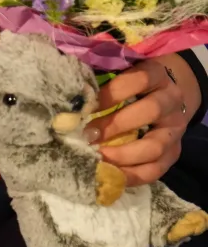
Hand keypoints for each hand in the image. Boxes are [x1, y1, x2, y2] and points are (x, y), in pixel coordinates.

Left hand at [88, 53, 202, 185]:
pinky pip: (156, 170)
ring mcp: (175, 129)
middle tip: (87, 134)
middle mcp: (172, 101)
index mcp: (157, 74)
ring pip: (155, 146)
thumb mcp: (119, 71)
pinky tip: (110, 173)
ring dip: (123, 154)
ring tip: (97, 156)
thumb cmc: (129, 81)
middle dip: (115, 125)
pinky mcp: (174, 152)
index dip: (112, 92)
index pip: (139, 80)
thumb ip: (99, 76)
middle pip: (149, 112)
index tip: (87, 104)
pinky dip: (132, 175)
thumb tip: (70, 91)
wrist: (163, 94)